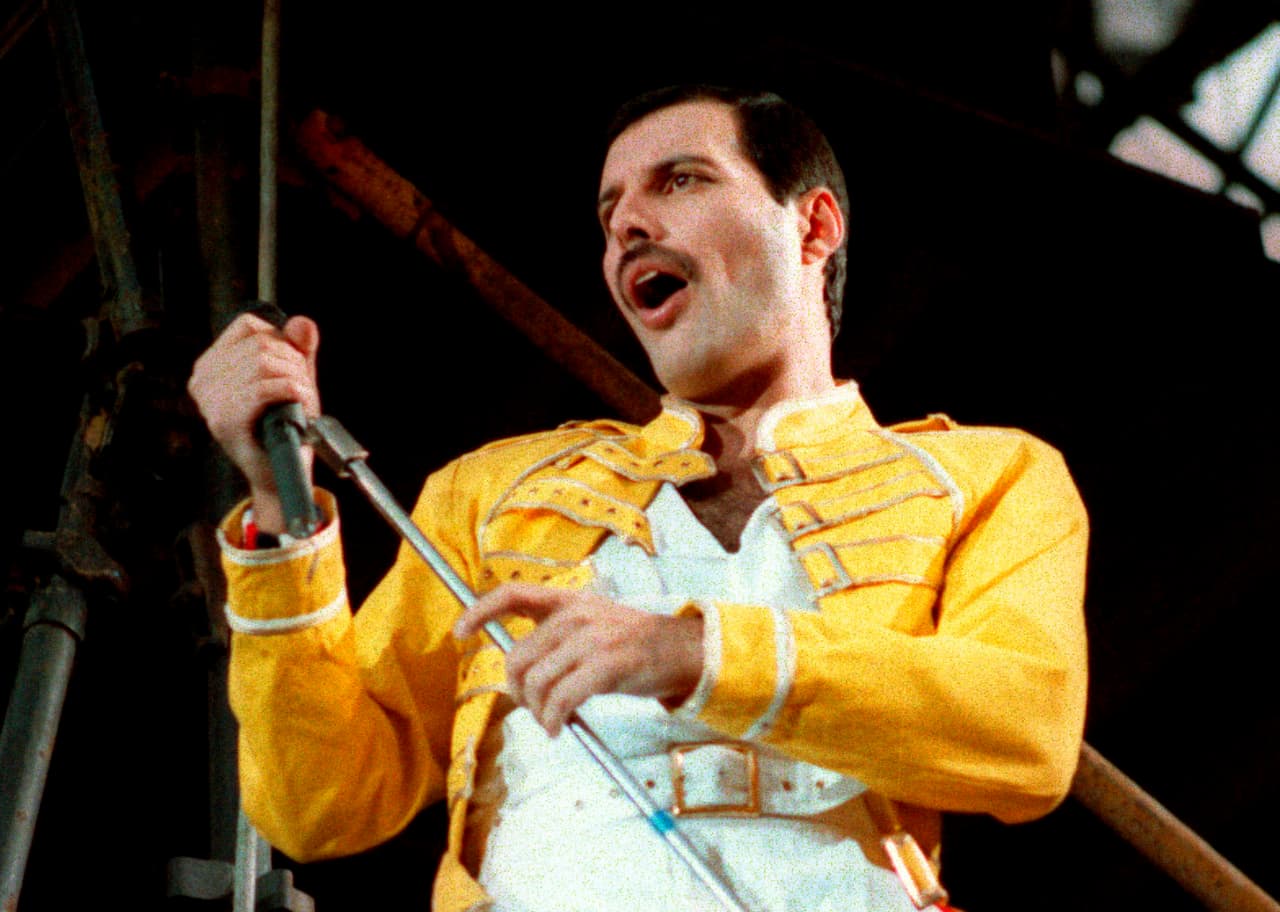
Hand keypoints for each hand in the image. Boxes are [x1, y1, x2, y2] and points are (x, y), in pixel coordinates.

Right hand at [187, 313, 320, 531]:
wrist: (281, 473)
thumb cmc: (284, 425)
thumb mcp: (293, 376)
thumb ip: (298, 347)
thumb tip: (302, 324)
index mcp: (211, 364)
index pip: (249, 326)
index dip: (281, 342)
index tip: (291, 368)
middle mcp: (202, 379)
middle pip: (261, 345)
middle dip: (294, 365)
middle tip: (301, 390)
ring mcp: (209, 401)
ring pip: (264, 364)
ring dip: (296, 381)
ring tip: (300, 401)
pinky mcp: (224, 421)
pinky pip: (263, 388)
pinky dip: (291, 393)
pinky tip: (298, 405)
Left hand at [454, 583, 703, 735]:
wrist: (680, 651)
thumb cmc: (631, 645)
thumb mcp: (591, 624)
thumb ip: (556, 637)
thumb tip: (518, 670)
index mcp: (569, 601)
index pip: (513, 594)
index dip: (481, 611)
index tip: (460, 632)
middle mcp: (577, 615)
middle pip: (519, 657)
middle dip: (517, 690)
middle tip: (531, 706)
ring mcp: (592, 639)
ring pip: (537, 682)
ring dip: (537, 711)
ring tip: (550, 721)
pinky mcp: (606, 665)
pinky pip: (562, 699)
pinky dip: (554, 719)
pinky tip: (559, 728)